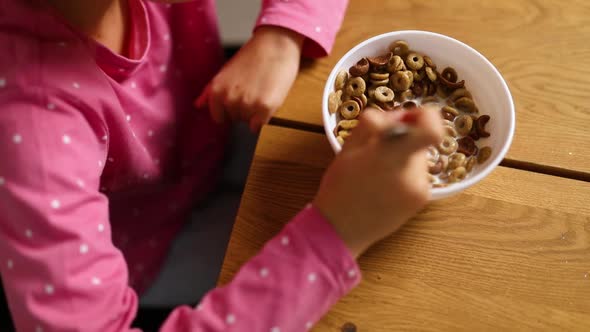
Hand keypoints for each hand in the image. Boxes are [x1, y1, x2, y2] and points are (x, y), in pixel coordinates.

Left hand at [196, 26, 303, 131]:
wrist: (274, 45)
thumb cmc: (251, 57)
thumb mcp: (225, 72)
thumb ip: (210, 91)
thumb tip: (198, 105)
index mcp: (217, 91)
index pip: (219, 117)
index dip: (230, 110)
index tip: (239, 97)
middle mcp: (229, 99)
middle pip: (235, 119)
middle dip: (243, 109)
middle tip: (253, 90)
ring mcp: (247, 104)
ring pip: (248, 122)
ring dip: (255, 113)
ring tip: (261, 92)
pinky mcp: (264, 107)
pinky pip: (259, 125)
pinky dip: (264, 117)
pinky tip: (267, 100)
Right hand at [313, 107, 442, 257]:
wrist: (340, 231)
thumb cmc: (339, 188)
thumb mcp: (348, 148)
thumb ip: (373, 124)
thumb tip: (400, 115)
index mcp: (390, 157)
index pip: (431, 130)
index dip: (425, 116)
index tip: (407, 119)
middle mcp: (412, 173)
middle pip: (418, 140)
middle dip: (402, 139)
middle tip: (376, 148)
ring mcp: (420, 189)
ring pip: (417, 157)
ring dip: (401, 157)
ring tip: (376, 173)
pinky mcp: (422, 200)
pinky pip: (417, 174)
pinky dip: (403, 173)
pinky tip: (384, 186)